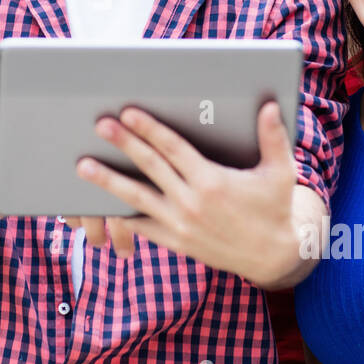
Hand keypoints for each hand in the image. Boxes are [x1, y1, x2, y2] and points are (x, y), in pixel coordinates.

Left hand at [73, 101, 309, 287]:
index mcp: (213, 181)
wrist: (272, 258)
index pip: (173, 149)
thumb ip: (273, 137)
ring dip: (108, 181)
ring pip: (136, 198)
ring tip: (83, 165)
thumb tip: (267, 106)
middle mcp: (192, 203)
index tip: (129, 112)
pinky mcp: (175, 242)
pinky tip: (99, 202)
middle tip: (100, 125)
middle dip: (123, 144)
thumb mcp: (280, 173)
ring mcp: (179, 225)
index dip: (149, 129)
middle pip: (149, 167)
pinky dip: (120, 213)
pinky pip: (141, 225)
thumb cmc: (275, 208)